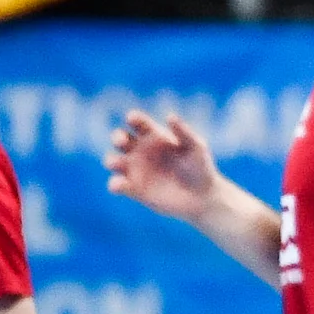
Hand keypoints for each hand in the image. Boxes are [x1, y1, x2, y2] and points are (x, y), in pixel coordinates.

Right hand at [101, 108, 223, 221]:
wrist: (202, 197)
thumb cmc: (201, 168)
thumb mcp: (196, 147)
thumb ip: (183, 132)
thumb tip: (170, 116)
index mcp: (154, 135)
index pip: (139, 123)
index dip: (133, 118)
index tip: (132, 118)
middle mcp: (140, 150)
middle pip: (120, 138)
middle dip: (117, 137)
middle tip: (122, 141)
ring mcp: (135, 169)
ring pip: (114, 161)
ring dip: (111, 160)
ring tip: (117, 163)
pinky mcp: (133, 189)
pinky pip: (118, 185)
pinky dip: (115, 184)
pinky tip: (119, 185)